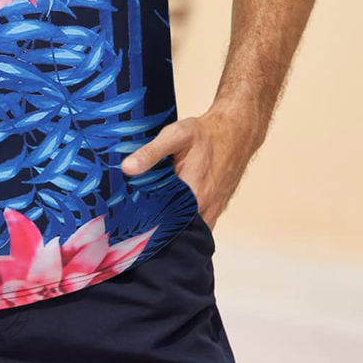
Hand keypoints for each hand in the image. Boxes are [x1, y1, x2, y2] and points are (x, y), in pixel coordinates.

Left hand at [120, 100, 262, 229]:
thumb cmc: (205, 134)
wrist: (235, 133)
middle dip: (154, 224)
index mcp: (194, 195)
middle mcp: (205, 209)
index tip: (126, 216)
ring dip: (169, 224)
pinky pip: (196, 225)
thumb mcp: (175, 136)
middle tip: (133, 215)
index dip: (143, 220)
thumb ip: (150, 153)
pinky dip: (182, 221)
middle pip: (173, 227)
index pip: (162, 221)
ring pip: (186, 229)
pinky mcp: (215, 209)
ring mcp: (212, 211)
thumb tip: (127, 168)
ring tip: (149, 213)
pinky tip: (168, 209)